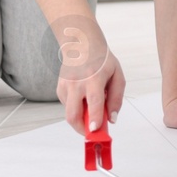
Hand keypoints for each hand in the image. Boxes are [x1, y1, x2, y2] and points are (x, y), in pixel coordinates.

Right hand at [53, 15, 125, 132]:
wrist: (81, 44)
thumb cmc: (102, 61)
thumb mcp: (117, 76)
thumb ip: (116, 99)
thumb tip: (112, 118)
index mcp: (94, 78)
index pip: (94, 102)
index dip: (94, 118)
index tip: (94, 130)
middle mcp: (77, 83)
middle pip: (73, 114)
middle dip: (81, 129)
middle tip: (91, 132)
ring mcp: (66, 86)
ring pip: (69, 113)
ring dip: (80, 119)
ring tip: (90, 108)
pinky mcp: (59, 88)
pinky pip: (67, 106)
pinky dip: (76, 108)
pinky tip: (83, 97)